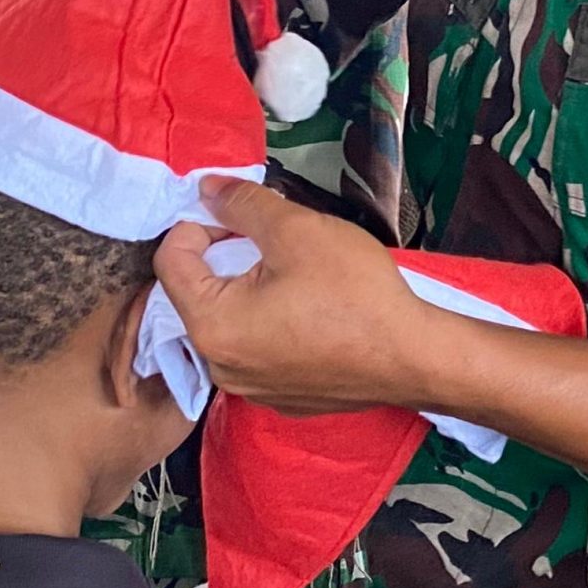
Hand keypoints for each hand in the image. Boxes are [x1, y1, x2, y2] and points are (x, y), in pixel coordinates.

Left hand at [151, 176, 426, 415]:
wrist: (416, 357)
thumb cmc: (355, 293)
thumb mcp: (295, 229)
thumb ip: (242, 205)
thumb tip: (207, 190)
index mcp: (211, 327)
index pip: (171, 260)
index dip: (198, 224)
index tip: (239, 216)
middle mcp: (220, 367)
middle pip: (196, 292)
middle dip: (224, 256)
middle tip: (273, 241)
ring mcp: (250, 389)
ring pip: (227, 321)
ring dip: (247, 289)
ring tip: (294, 274)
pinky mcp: (280, 398)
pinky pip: (256, 349)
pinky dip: (269, 323)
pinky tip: (310, 311)